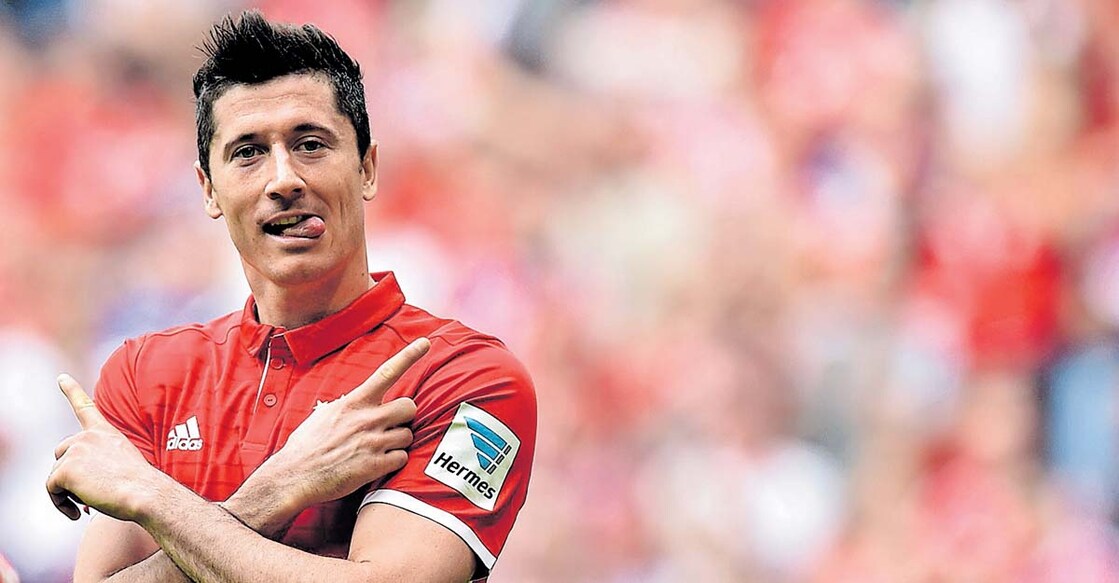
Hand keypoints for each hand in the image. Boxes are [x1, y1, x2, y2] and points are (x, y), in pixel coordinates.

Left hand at [47, 374, 169, 522]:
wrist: (146, 493)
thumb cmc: (141, 486)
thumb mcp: (123, 464)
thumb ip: (100, 462)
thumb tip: (79, 481)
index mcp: (106, 432)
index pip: (85, 407)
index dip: (72, 390)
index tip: (61, 378)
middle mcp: (88, 437)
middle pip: (61, 454)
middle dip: (68, 475)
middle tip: (87, 495)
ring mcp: (75, 450)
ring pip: (56, 475)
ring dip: (66, 493)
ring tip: (88, 504)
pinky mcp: (65, 469)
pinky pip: (51, 489)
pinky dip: (59, 504)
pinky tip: (77, 512)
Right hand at [246, 337, 429, 510]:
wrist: (294, 476)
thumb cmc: (306, 446)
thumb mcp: (325, 415)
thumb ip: (348, 406)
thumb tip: (356, 402)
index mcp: (353, 402)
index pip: (386, 372)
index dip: (409, 356)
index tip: (425, 343)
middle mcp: (366, 419)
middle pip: (410, 406)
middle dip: (405, 416)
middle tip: (391, 424)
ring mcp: (373, 442)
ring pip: (408, 434)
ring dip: (398, 441)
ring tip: (378, 448)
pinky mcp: (375, 466)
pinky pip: (402, 458)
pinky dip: (394, 461)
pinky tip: (378, 463)